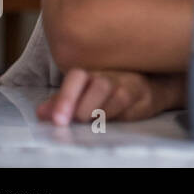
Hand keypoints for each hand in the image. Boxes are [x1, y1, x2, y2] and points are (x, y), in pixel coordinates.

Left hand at [36, 68, 184, 124]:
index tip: (57, 120)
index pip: (77, 76)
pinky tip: (113, 119)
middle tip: (79, 120)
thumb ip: (62, 103)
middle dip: (85, 108)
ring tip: (95, 120)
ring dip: (102, 112)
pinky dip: (118, 116)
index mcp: (92, 73)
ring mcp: (130, 84)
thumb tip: (41, 113)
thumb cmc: (111, 91)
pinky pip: (131, 107)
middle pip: (100, 84)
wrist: (152, 86)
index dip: (66, 97)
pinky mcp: (144, 97)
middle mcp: (112, 75)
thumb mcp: (84, 95)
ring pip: (118, 95)